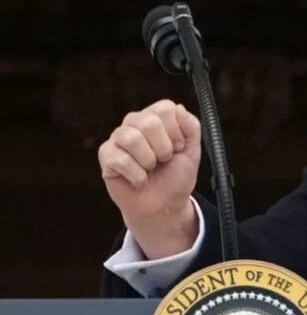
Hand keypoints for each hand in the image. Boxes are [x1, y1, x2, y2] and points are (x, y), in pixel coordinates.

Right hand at [97, 99, 201, 259]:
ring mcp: (118, 138)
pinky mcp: (106, 156)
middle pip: (148, 122)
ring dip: (149, 161)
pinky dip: (137, 175)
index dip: (176, 132)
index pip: (165, 108)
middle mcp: (135, 123)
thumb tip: (178, 108)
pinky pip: (120, 160)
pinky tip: (139, 179)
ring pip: (132, 138)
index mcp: (156, 117)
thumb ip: (191, 126)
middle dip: (163, 148)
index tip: (178, 147)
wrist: (164, 206)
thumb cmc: (176, 176)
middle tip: (164, 160)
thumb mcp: (192, 150)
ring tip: (150, 168)